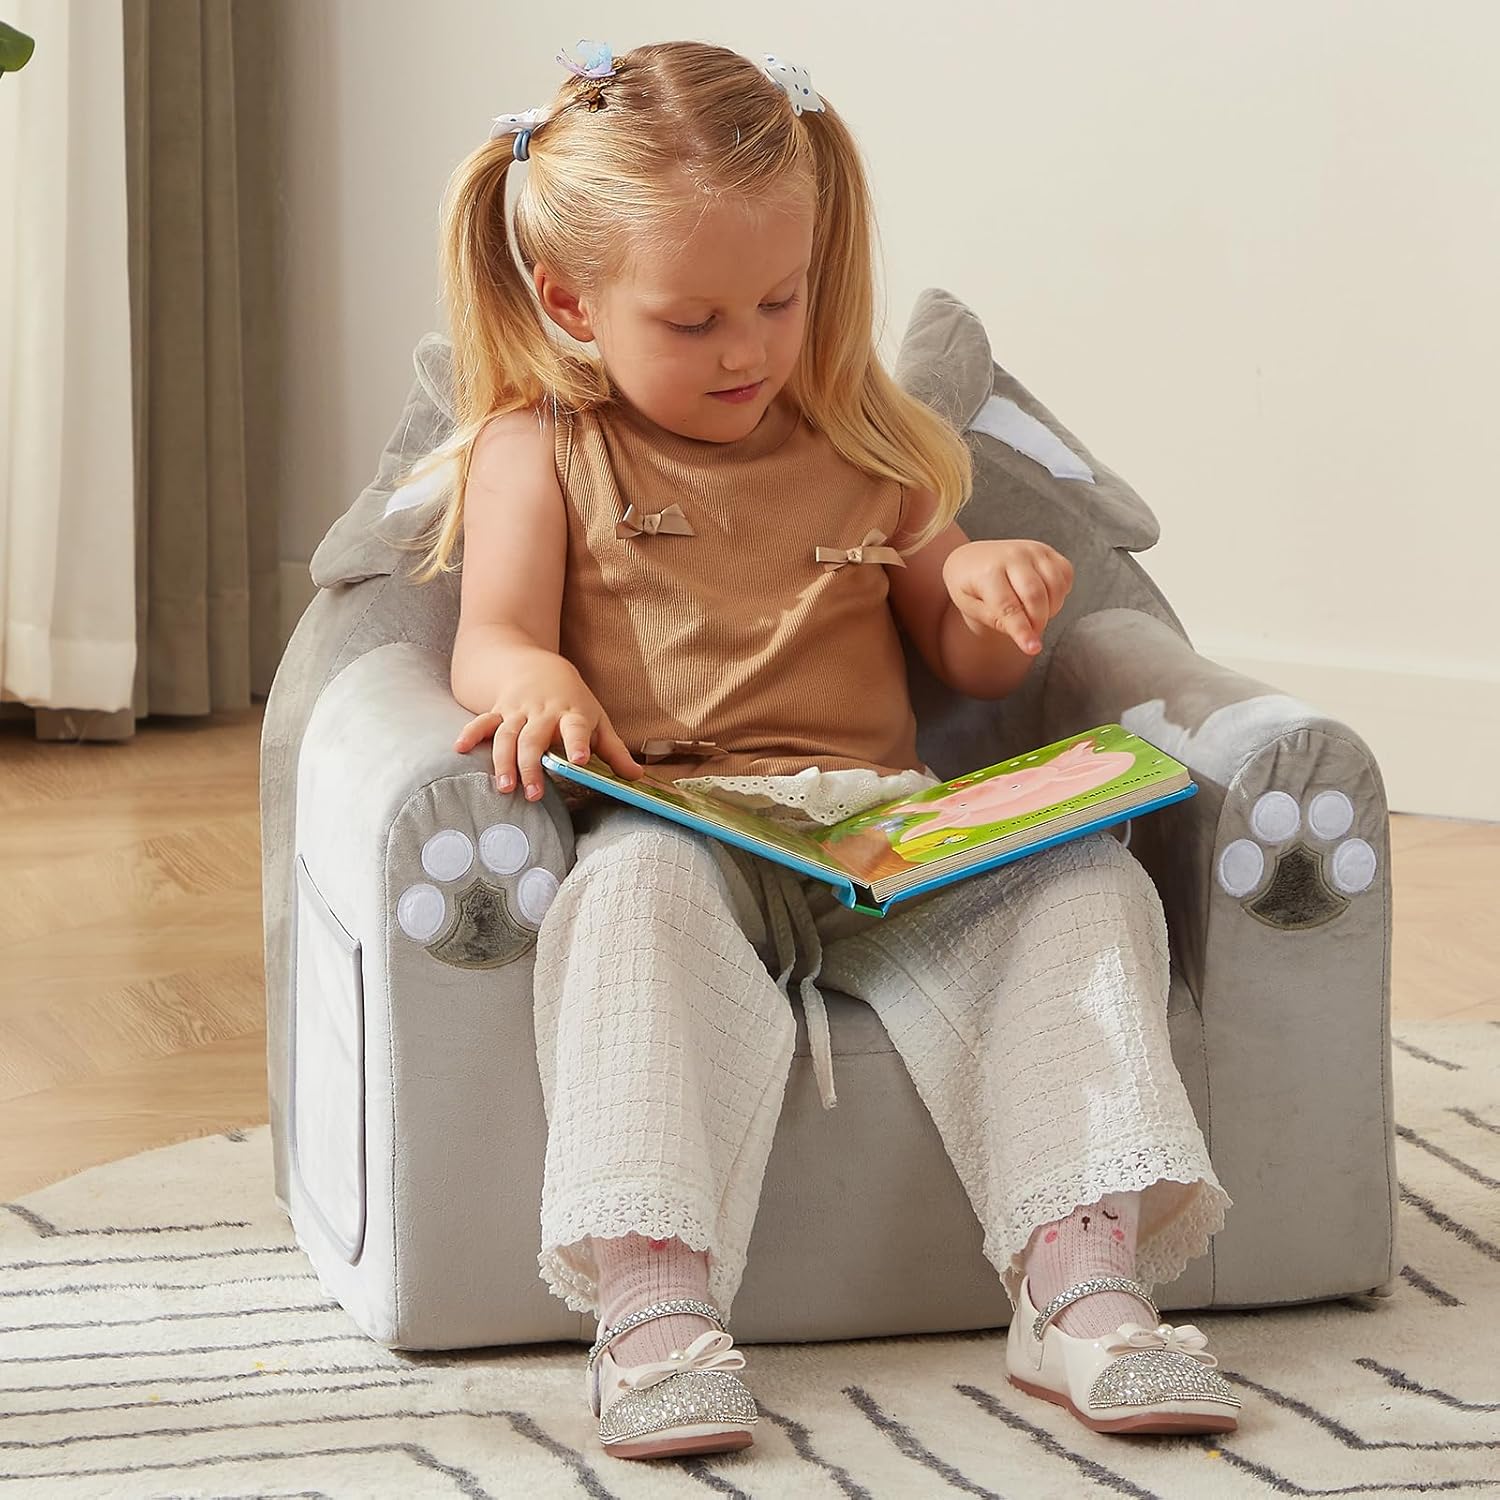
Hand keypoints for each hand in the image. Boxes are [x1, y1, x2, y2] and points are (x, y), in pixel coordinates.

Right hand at [452, 652, 643, 799]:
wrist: (535, 665)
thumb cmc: (572, 700)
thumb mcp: (597, 720)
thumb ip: (614, 751)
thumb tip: (637, 778)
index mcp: (572, 714)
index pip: (576, 728)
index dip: (578, 743)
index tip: (580, 760)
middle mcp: (543, 712)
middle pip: (535, 739)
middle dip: (533, 765)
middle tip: (534, 793)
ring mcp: (518, 711)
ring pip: (507, 735)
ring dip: (503, 760)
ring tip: (504, 786)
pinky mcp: (498, 711)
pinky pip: (483, 722)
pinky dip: (471, 733)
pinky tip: (460, 748)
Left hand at [941, 539, 1073, 655]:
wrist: (971, 560)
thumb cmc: (970, 586)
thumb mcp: (969, 607)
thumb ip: (995, 620)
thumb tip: (1024, 634)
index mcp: (987, 571)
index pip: (1008, 606)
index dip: (1022, 630)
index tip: (1033, 648)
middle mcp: (1012, 555)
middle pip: (1036, 596)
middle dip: (1037, 622)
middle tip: (1030, 633)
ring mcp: (1032, 550)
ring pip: (1055, 585)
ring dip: (1051, 609)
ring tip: (1034, 614)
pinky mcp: (1047, 550)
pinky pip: (1065, 574)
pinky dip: (1060, 592)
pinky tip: (1044, 598)